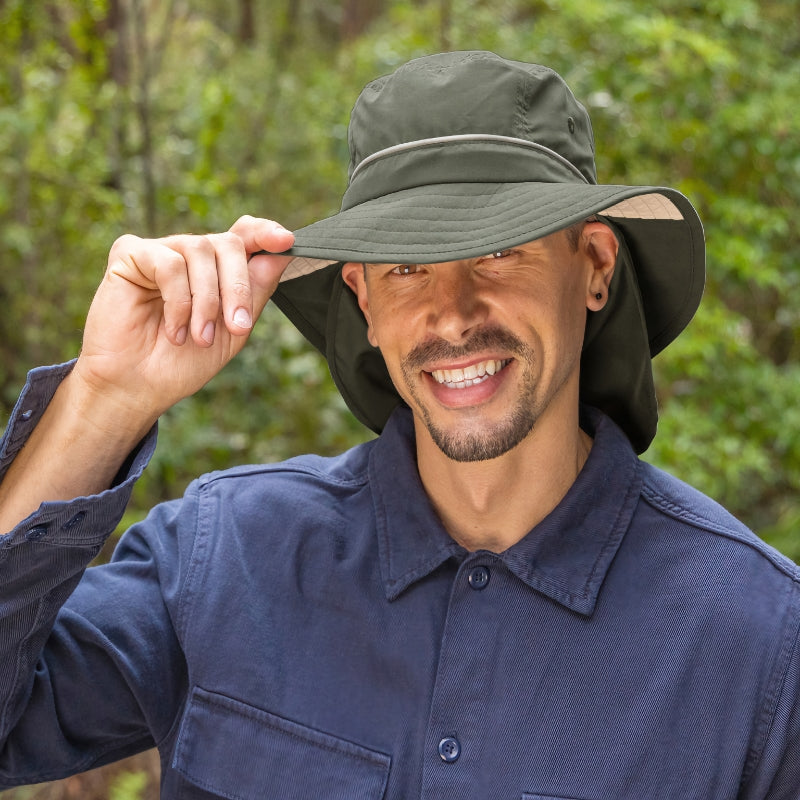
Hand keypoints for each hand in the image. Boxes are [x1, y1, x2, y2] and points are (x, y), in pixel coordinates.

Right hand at [73, 216, 294, 431]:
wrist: (139, 387)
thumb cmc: (183, 362)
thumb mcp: (233, 331)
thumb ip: (255, 293)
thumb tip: (280, 256)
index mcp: (216, 269)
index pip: (244, 235)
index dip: (265, 232)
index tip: (286, 241)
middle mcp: (189, 254)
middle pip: (229, 243)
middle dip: (238, 287)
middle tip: (237, 327)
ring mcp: (160, 250)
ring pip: (200, 250)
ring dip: (207, 301)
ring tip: (200, 337)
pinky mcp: (130, 254)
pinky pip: (169, 263)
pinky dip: (178, 301)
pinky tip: (174, 330)